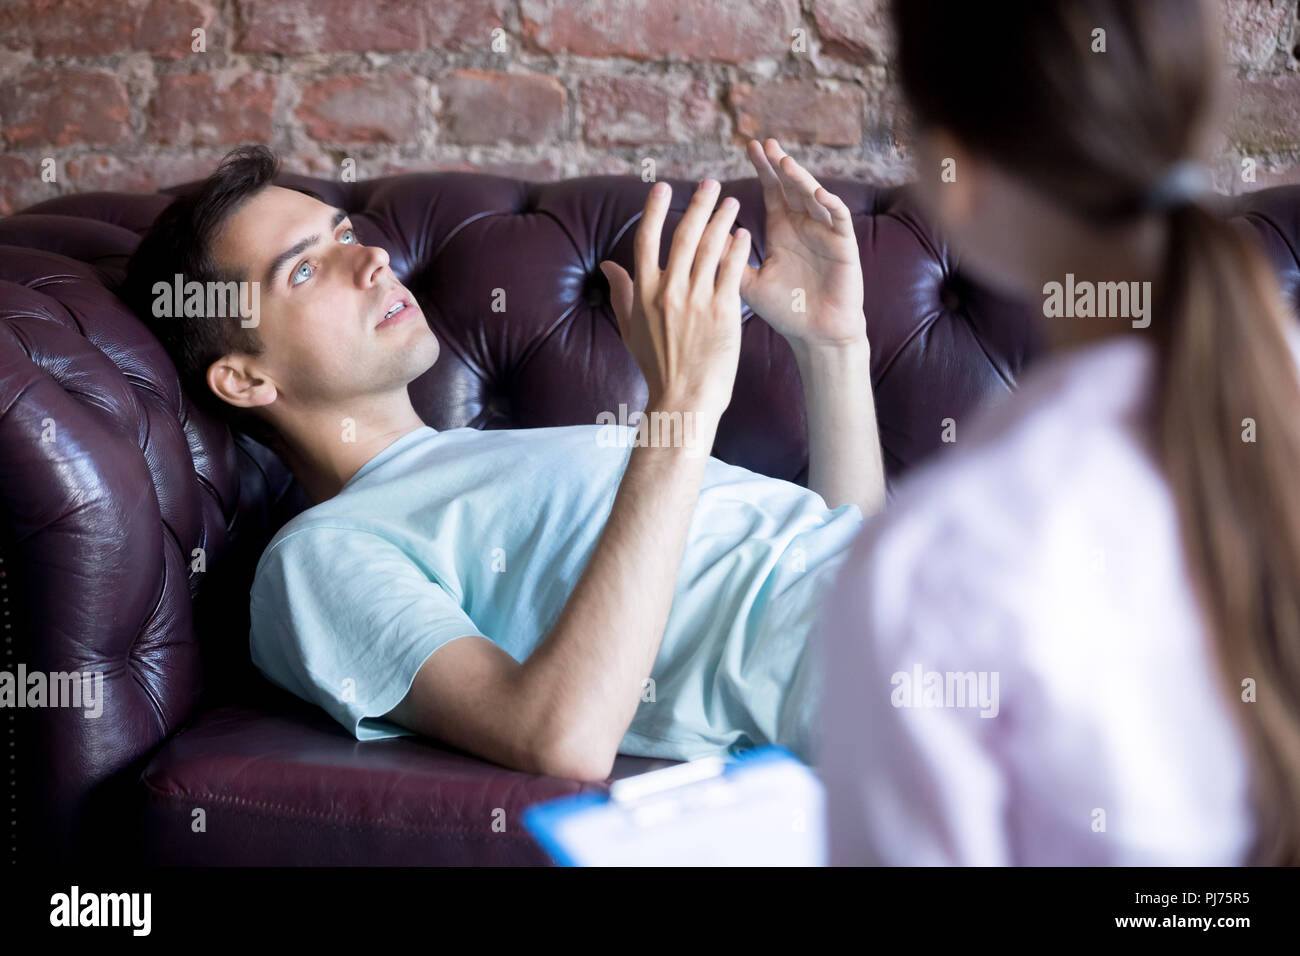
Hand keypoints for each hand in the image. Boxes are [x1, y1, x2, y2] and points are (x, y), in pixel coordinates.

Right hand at [599, 179, 751, 418]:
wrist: (685, 399)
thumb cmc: (658, 367)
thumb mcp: (630, 330)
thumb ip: (620, 294)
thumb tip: (608, 266)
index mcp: (644, 293)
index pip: (646, 240)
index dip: (654, 210)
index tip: (662, 187)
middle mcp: (668, 292)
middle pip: (683, 236)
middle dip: (698, 205)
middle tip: (710, 184)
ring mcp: (696, 300)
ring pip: (710, 248)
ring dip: (722, 220)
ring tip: (732, 203)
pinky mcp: (722, 311)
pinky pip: (731, 270)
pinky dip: (738, 249)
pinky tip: (745, 234)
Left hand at [742, 138, 866, 349]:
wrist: (815, 335)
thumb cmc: (784, 310)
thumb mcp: (748, 283)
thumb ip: (728, 260)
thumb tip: (698, 238)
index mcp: (782, 229)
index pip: (772, 191)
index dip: (763, 169)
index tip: (748, 147)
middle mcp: (804, 225)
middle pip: (792, 186)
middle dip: (779, 164)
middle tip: (765, 143)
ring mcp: (825, 232)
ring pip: (814, 196)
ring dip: (801, 178)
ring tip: (784, 161)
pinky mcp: (844, 245)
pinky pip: (839, 218)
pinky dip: (829, 203)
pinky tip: (816, 192)